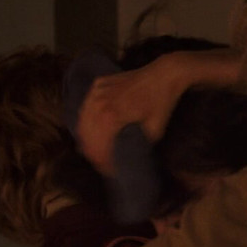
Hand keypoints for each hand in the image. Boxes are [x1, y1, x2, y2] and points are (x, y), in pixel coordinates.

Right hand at [75, 57, 181, 175]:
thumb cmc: (162, 103)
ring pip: (83, 120)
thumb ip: (137, 146)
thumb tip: (128, 159)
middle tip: (101, 163)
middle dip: (92, 152)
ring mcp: (96, 91)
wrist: (164, 75)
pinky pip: (87, 106)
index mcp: (110, 116)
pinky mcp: (99, 84)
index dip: (102, 161)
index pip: (98, 145)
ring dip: (87, 136)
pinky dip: (88, 119)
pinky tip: (93, 128)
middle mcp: (98, 103)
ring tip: (95, 149)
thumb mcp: (153, 131)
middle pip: (86, 135)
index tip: (108, 171)